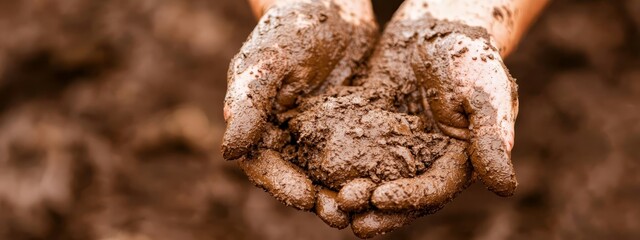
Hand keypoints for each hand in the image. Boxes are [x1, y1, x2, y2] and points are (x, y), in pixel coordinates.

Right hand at [222, 0, 381, 228]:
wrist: (332, 2)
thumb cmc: (292, 24)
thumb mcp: (267, 60)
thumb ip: (248, 104)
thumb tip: (229, 152)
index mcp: (260, 124)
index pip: (265, 165)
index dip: (283, 186)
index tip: (306, 198)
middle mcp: (289, 134)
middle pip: (298, 177)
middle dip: (317, 199)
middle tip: (340, 215)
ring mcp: (322, 132)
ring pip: (329, 172)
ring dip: (343, 193)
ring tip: (363, 207)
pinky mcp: (352, 124)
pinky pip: (359, 153)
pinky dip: (369, 170)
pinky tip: (388, 182)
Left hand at [345, 0, 526, 235]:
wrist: (436, 22)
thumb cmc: (468, 53)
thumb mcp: (485, 92)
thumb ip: (491, 138)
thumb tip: (505, 187)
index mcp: (459, 159)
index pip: (434, 189)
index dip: (409, 198)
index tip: (380, 198)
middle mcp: (429, 159)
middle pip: (403, 196)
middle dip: (377, 210)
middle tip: (349, 218)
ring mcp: (401, 146)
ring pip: (377, 180)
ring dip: (357, 196)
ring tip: (331, 206)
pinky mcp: (376, 129)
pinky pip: (357, 151)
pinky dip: (340, 164)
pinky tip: (316, 172)